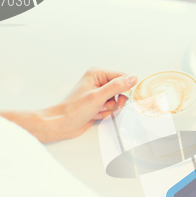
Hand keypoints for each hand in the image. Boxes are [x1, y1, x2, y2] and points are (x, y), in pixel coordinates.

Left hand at [0, 68, 137, 142]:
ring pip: (117, 101)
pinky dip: (106, 113)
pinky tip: (95, 114)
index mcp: (97, 73)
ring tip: (97, 110)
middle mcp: (99, 81)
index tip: (122, 97)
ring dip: (110, 109)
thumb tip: (132, 78)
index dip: (125, 88)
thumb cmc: (73, 109)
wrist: (62, 124)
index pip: (122, 76)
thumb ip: (117, 86)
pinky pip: (112, 108)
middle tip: (105, 105)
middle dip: (115, 101)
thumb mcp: (98, 97)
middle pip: (121, 90)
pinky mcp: (99, 103)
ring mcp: (99, 93)